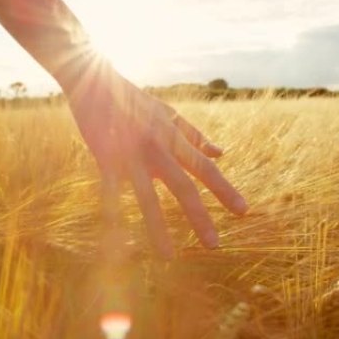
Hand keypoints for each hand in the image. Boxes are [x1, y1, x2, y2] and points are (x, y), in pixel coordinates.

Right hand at [65, 61, 247, 257]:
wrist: (94, 80)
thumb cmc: (132, 99)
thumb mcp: (168, 113)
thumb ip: (195, 135)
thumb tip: (221, 153)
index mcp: (173, 138)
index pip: (205, 168)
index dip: (224, 190)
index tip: (243, 212)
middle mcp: (157, 149)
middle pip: (183, 187)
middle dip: (199, 217)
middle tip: (215, 246)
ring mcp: (130, 155)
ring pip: (147, 197)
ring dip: (159, 228)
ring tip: (169, 257)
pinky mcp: (105, 159)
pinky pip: (111, 192)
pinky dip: (114, 215)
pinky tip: (115, 242)